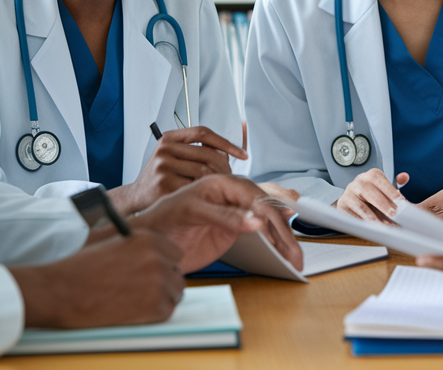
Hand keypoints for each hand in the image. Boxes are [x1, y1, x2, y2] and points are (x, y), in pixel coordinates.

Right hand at [10, 230, 183, 328]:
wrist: (60, 290)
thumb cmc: (79, 268)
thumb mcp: (110, 242)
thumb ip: (136, 244)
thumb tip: (154, 253)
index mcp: (147, 239)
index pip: (175, 253)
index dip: (164, 264)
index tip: (154, 272)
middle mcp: (157, 257)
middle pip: (177, 274)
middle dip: (164, 283)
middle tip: (142, 291)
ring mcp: (157, 282)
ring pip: (175, 293)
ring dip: (160, 299)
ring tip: (135, 301)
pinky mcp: (153, 305)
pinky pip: (167, 311)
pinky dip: (154, 315)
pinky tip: (133, 310)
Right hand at [110, 126, 246, 214]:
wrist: (136, 198)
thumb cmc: (162, 177)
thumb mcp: (175, 157)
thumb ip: (198, 151)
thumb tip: (231, 152)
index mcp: (169, 138)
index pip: (203, 132)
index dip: (226, 143)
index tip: (242, 154)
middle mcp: (164, 149)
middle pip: (207, 154)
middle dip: (225, 167)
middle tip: (232, 178)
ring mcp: (163, 167)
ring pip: (204, 172)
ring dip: (217, 181)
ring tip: (220, 188)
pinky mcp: (164, 185)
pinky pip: (195, 188)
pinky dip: (205, 193)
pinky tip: (207, 197)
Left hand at [132, 175, 302, 272]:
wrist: (147, 236)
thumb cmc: (163, 216)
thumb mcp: (192, 212)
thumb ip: (225, 217)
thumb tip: (257, 222)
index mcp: (223, 183)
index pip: (255, 197)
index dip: (270, 216)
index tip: (279, 234)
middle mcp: (233, 197)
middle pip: (266, 211)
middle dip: (283, 233)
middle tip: (293, 253)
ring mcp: (234, 215)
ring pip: (266, 225)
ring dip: (282, 242)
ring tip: (294, 259)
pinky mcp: (232, 232)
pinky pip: (258, 236)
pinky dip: (273, 246)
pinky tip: (284, 254)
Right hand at [336, 169, 408, 222]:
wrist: (355, 203)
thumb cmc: (374, 196)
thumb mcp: (386, 189)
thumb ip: (397, 183)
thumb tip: (404, 177)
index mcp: (370, 175)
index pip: (378, 179)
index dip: (390, 190)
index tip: (400, 202)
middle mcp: (358, 182)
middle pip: (368, 190)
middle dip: (382, 203)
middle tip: (394, 215)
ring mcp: (348, 194)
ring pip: (360, 205)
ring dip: (373, 217)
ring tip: (384, 225)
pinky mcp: (342, 207)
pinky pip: (352, 216)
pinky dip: (363, 223)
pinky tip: (372, 228)